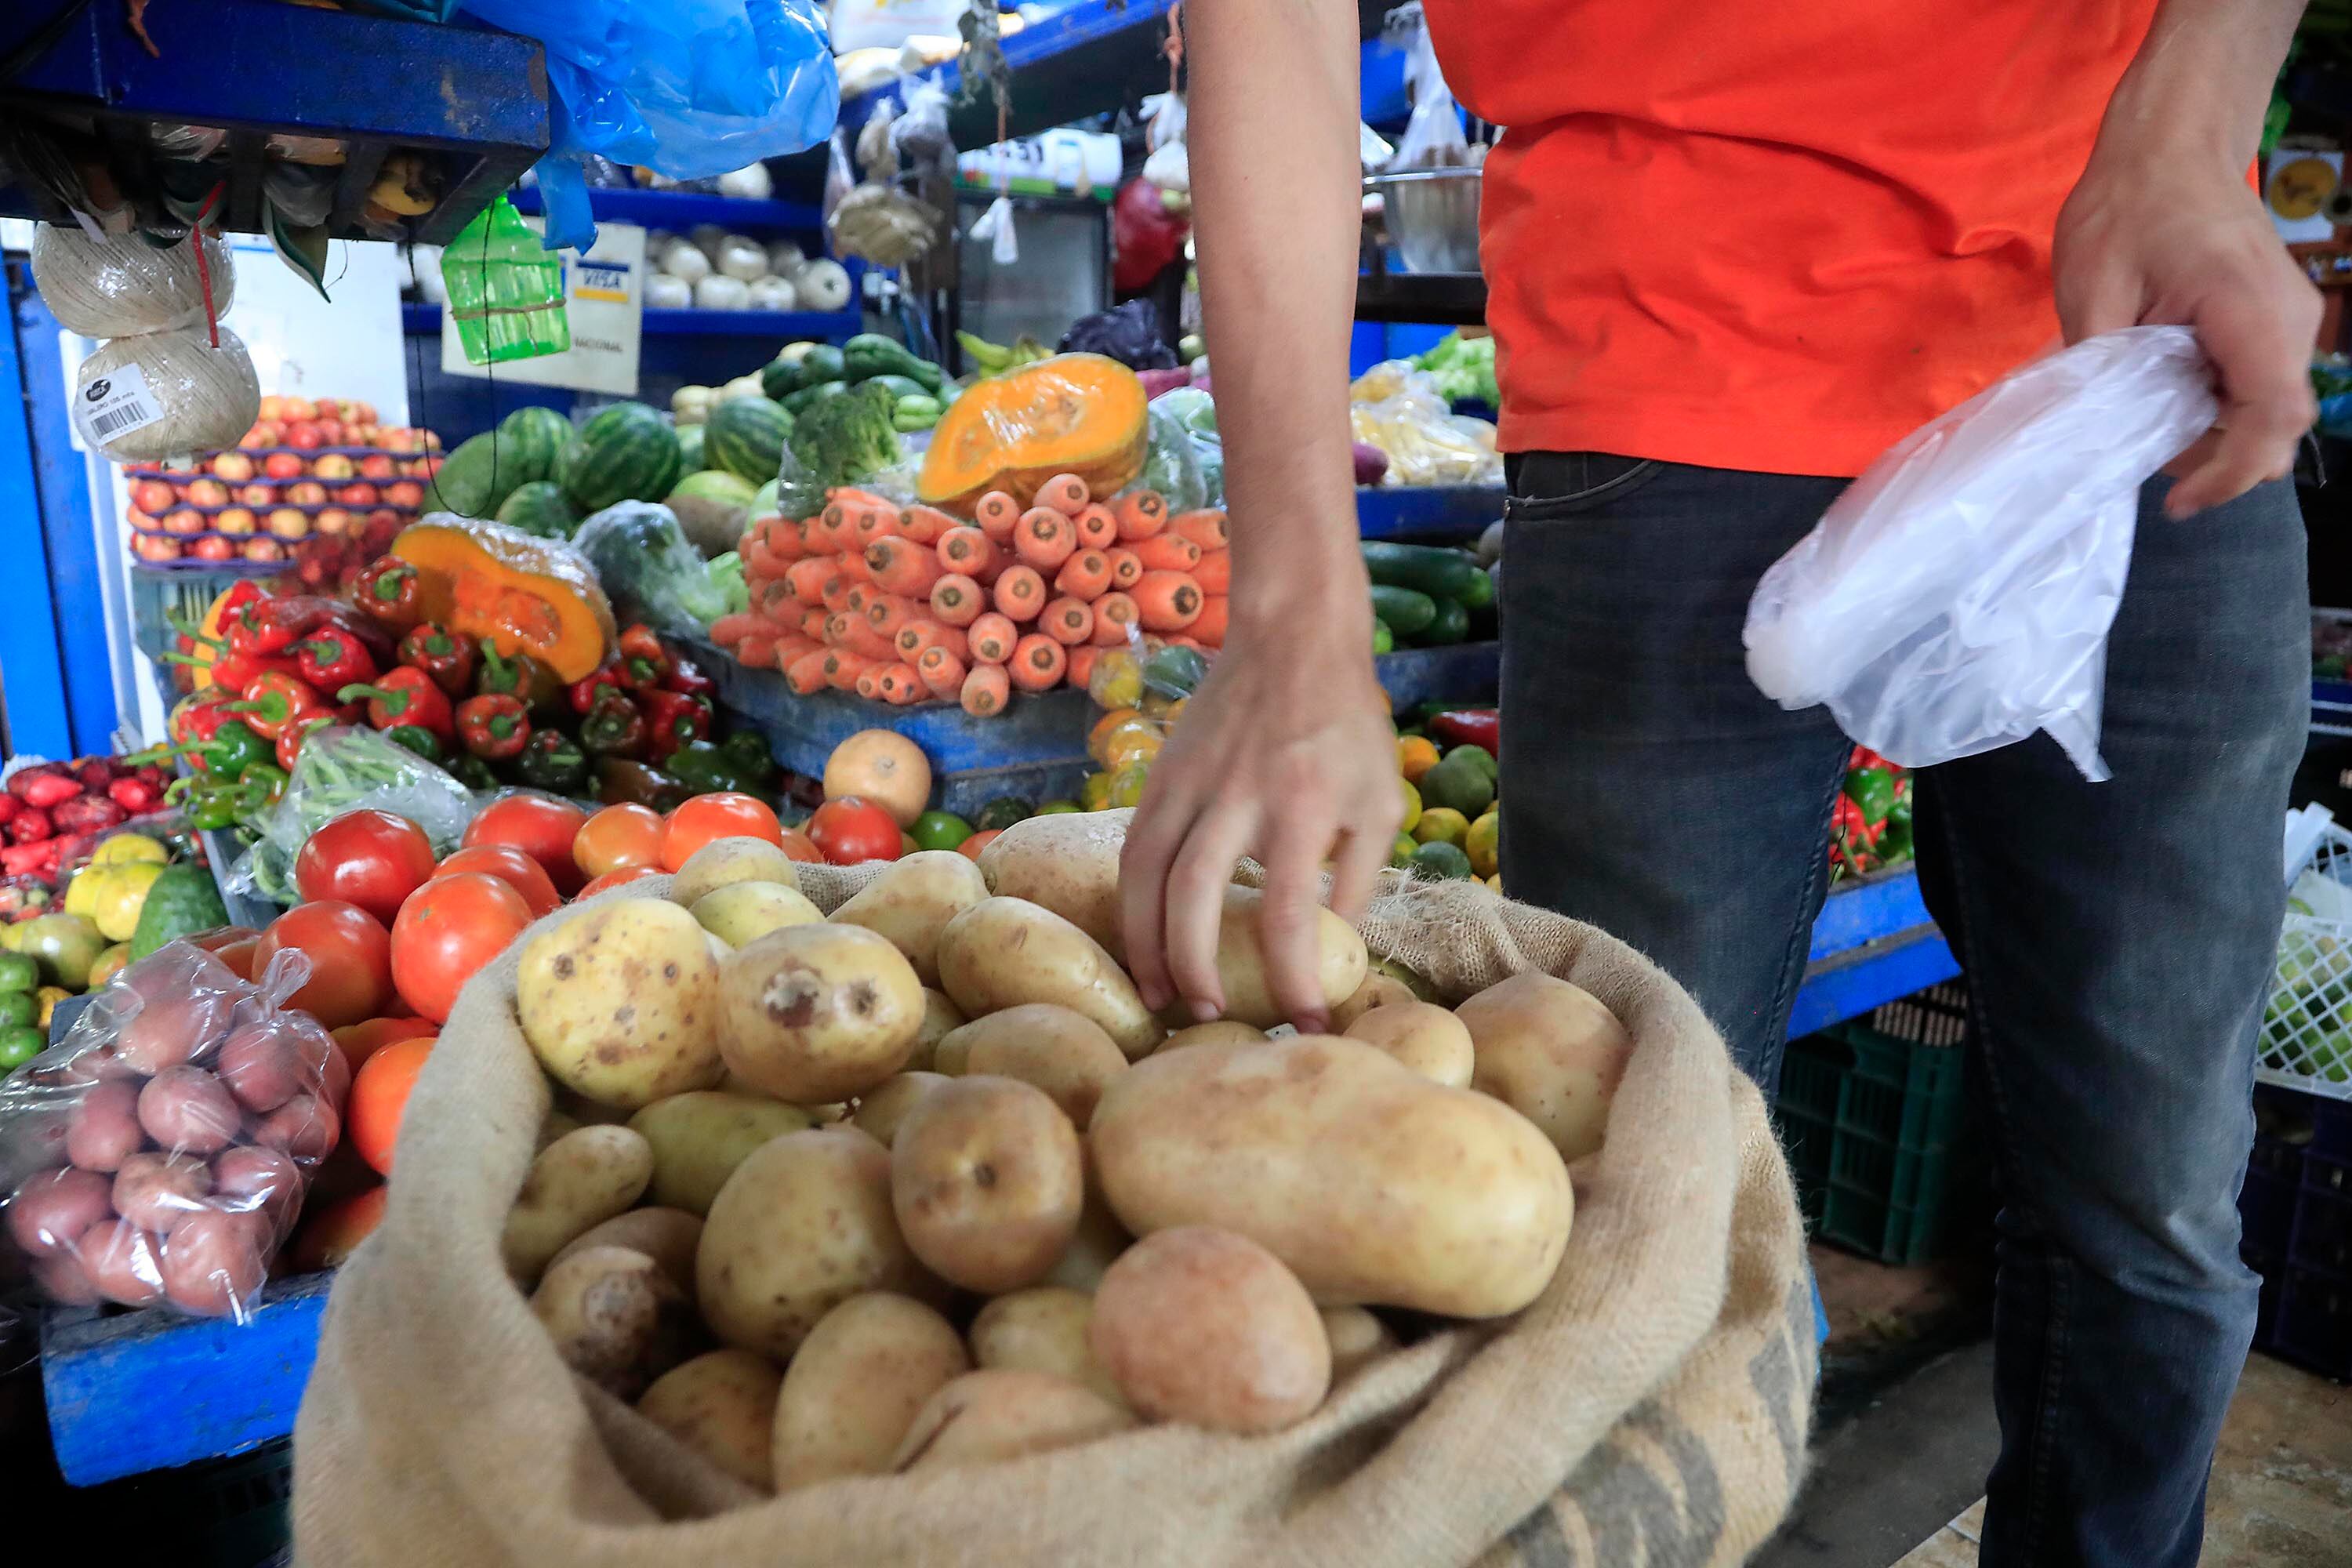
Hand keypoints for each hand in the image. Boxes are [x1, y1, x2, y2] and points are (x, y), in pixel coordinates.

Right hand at [1120, 623, 1400, 1031]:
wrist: (1292, 641)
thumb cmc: (1346, 728)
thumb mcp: (1379, 802)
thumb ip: (1362, 876)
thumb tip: (1333, 944)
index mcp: (1303, 808)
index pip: (1290, 914)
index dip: (1294, 980)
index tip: (1305, 1024)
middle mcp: (1239, 797)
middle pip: (1195, 897)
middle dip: (1194, 967)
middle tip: (1207, 1015)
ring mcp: (1191, 784)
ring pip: (1147, 875)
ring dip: (1146, 943)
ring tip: (1157, 994)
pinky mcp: (1162, 776)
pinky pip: (1134, 848)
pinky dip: (1131, 900)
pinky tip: (1142, 937)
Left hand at [2054, 148, 2319, 517]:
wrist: (2171, 144)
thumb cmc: (2127, 205)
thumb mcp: (2091, 289)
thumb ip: (2098, 368)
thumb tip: (2091, 436)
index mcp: (2250, 309)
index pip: (2270, 417)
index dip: (2228, 473)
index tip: (2177, 502)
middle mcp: (2290, 319)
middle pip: (2278, 426)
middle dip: (2215, 458)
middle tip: (2142, 449)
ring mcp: (2291, 318)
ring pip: (2270, 411)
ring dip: (2214, 433)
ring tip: (2145, 415)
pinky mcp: (2277, 319)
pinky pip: (2260, 384)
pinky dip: (2218, 405)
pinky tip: (2164, 388)